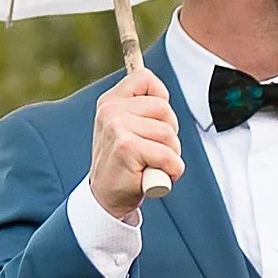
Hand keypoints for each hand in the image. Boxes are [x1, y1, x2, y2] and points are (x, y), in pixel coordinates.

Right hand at [89, 69, 182, 221]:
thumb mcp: (127, 129)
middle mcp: (110, 110)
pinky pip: (168, 156)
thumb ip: (140, 110)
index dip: (161, 98)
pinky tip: (156, 178)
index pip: (146, 79)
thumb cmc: (123, 165)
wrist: (106, 199)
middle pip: (164, 109)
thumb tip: (163, 97)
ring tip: (154, 166)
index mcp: (110, 102)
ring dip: (171, 155)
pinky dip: (171, 171)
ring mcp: (117, 127)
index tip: (156, 121)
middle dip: (170, 134)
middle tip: (155, 152)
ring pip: (168, 134)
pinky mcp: (126, 148)